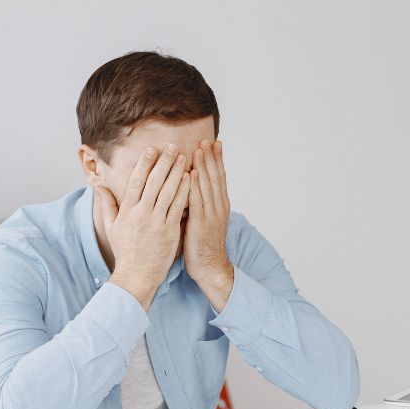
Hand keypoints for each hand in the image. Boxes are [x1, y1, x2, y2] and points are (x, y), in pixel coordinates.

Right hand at [96, 144, 189, 311]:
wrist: (137, 275)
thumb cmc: (125, 252)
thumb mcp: (112, 227)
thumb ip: (107, 204)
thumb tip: (99, 186)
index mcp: (127, 211)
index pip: (136, 181)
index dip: (144, 164)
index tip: (152, 150)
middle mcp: (141, 214)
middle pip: (154, 182)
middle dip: (163, 162)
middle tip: (172, 146)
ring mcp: (156, 222)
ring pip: (168, 192)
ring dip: (176, 172)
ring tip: (183, 157)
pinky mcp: (169, 231)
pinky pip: (178, 207)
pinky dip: (184, 191)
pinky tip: (189, 178)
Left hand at [184, 140, 233, 311]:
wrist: (210, 267)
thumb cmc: (203, 246)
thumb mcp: (204, 222)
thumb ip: (199, 205)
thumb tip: (189, 190)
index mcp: (219, 206)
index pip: (219, 178)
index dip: (216, 160)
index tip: (213, 143)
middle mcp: (218, 207)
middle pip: (215, 177)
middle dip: (210, 158)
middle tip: (206, 139)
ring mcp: (211, 215)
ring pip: (207, 185)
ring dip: (203, 165)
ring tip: (199, 148)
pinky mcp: (201, 223)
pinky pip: (197, 200)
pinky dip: (194, 185)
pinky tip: (191, 172)